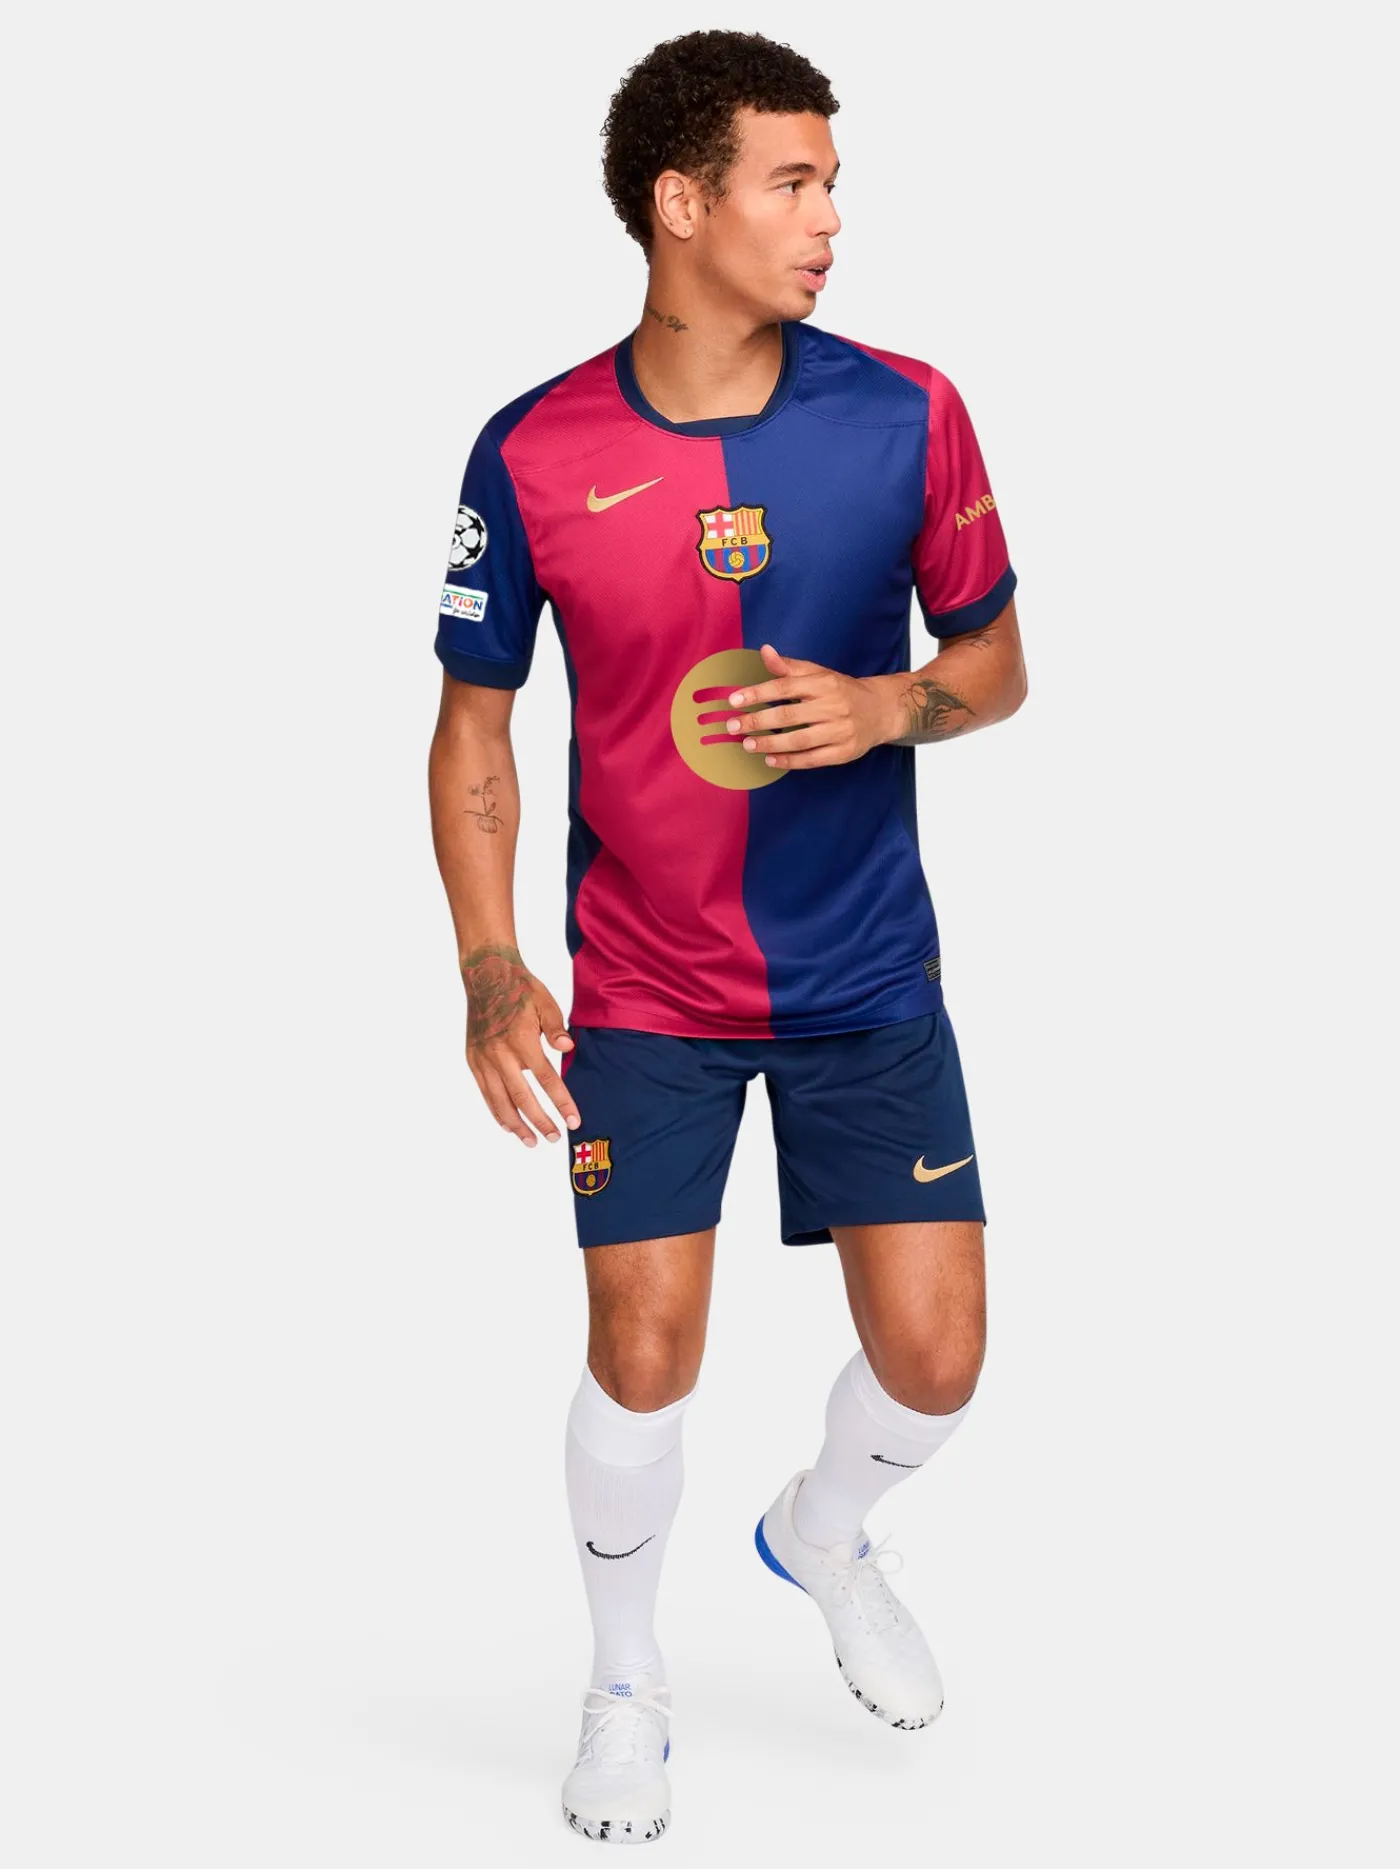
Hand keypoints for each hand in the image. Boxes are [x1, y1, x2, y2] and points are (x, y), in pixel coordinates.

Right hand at [461, 943, 580, 1146]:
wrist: (485, 975)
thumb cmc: (521, 988)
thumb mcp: (545, 1002)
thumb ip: (555, 1028)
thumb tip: (567, 1049)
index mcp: (520, 1039)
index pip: (546, 1079)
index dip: (561, 1102)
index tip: (574, 1121)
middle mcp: (499, 1053)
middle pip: (521, 1097)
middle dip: (540, 1121)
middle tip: (554, 1138)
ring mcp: (483, 1058)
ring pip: (499, 1101)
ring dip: (516, 1125)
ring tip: (531, 1142)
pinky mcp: (472, 1059)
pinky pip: (485, 1092)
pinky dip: (497, 1111)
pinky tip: (508, 1126)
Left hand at [721, 642, 899, 769]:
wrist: (880, 710)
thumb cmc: (842, 691)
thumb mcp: (818, 674)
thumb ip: (789, 667)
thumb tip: (764, 650)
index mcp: (823, 683)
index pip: (785, 687)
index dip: (758, 693)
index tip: (734, 700)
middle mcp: (832, 706)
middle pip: (788, 715)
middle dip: (757, 721)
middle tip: (733, 726)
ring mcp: (840, 731)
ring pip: (799, 740)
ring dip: (770, 743)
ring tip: (747, 745)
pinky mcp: (844, 752)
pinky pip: (812, 759)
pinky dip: (789, 761)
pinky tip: (770, 759)